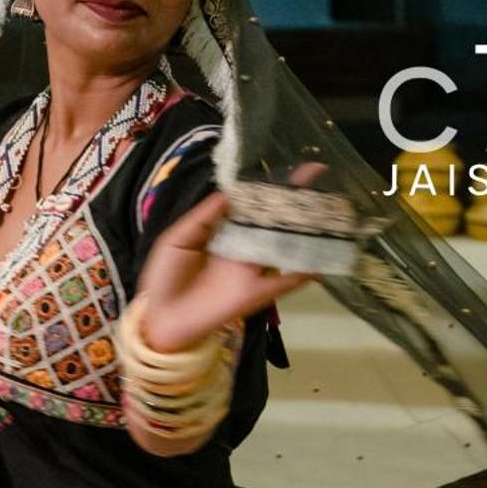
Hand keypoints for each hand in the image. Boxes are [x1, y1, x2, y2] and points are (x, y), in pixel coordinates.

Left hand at [135, 162, 329, 350]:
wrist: (160, 319)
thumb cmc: (165, 278)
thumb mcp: (177, 239)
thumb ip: (204, 216)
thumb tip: (231, 193)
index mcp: (225, 233)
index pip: (252, 206)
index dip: (268, 188)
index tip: (287, 169)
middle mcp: (243, 248)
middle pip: (274, 221)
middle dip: (295, 200)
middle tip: (316, 175)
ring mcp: (252, 270)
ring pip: (285, 246)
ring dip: (305, 229)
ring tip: (326, 207)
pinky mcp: (255, 293)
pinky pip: (286, 283)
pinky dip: (305, 274)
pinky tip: (323, 259)